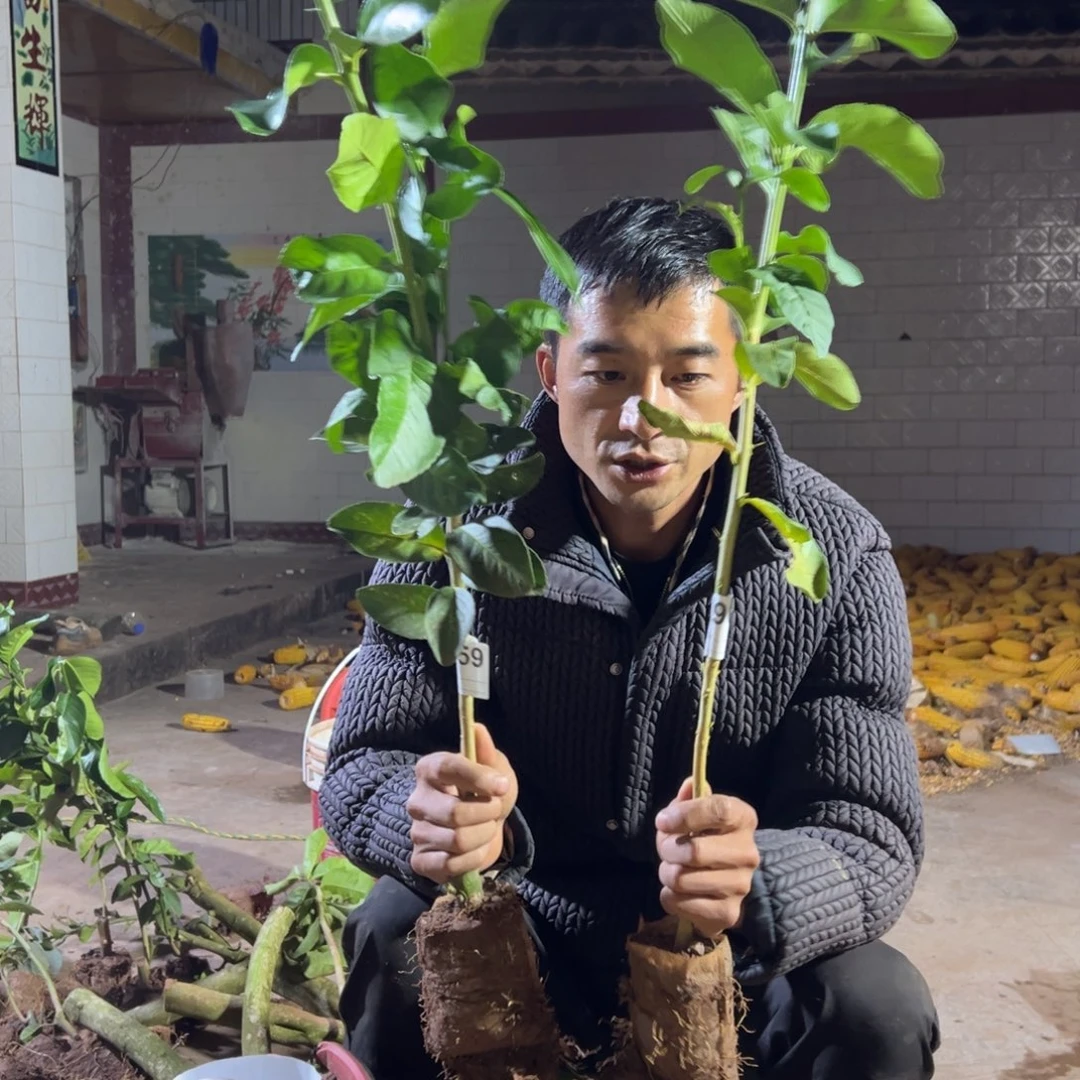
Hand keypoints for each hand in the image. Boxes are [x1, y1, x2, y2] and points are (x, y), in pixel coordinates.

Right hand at [406, 724, 517, 884]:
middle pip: (455, 813)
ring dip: (484, 836)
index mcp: (429, 769)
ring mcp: (416, 832)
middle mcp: (417, 800)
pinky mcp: (421, 861)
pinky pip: (452, 865)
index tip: (502, 785)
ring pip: (458, 840)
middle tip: (494, 811)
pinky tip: (474, 850)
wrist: (481, 831)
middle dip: (487, 814)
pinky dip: (474, 859)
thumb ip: (487, 752)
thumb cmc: (486, 795)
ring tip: (485, 829)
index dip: (477, 777)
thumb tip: (477, 729)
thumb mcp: (495, 770)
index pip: (447, 768)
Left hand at [655, 778, 759, 938]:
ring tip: (674, 870)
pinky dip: (670, 897)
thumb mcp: (694, 814)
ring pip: (682, 879)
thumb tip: (690, 784)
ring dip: (666, 873)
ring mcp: (741, 886)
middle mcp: (749, 853)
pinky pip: (680, 903)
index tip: (663, 821)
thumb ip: (689, 798)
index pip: (719, 810)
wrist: (721, 884)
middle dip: (667, 849)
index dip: (686, 814)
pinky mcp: (728, 913)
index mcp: (743, 819)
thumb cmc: (703, 838)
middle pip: (695, 851)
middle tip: (666, 849)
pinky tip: (681, 892)